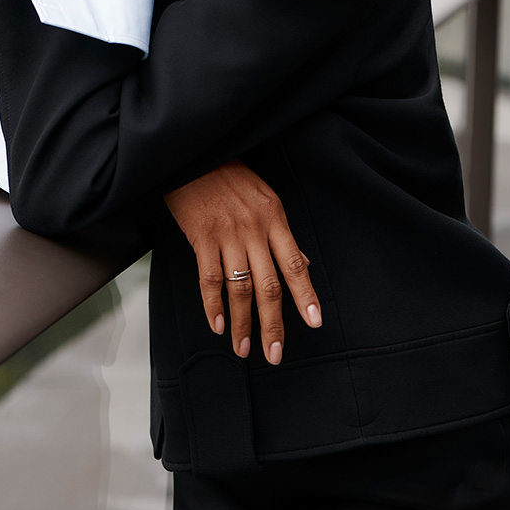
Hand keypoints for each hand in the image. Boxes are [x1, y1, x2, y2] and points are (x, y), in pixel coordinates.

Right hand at [164, 159, 321, 365]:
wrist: (194, 155)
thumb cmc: (229, 176)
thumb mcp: (264, 197)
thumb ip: (281, 233)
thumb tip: (302, 265)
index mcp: (274, 217)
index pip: (295, 263)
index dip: (306, 295)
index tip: (315, 322)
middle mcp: (254, 228)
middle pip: (269, 285)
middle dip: (273, 324)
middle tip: (275, 354)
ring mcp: (227, 234)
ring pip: (240, 288)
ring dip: (243, 323)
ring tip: (243, 349)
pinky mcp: (201, 237)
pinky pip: (209, 279)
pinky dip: (213, 306)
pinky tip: (218, 325)